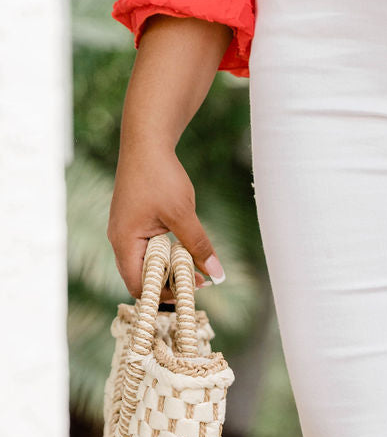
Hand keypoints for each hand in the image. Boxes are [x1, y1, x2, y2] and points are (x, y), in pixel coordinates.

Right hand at [108, 142, 223, 298]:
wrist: (147, 142)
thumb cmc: (160, 175)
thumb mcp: (183, 214)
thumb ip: (198, 246)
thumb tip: (216, 275)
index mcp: (124, 242)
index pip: (137, 285)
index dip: (163, 294)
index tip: (189, 291)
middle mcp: (120, 240)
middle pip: (142, 277)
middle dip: (170, 283)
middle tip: (199, 280)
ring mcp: (126, 231)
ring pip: (148, 263)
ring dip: (170, 267)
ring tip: (196, 265)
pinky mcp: (135, 222)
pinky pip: (149, 248)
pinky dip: (167, 253)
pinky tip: (186, 247)